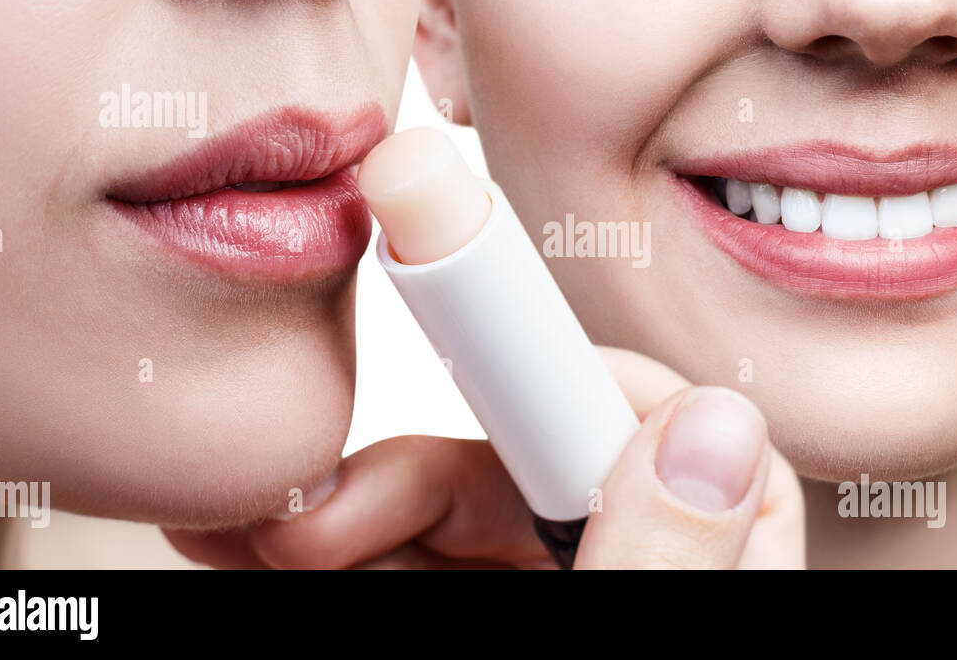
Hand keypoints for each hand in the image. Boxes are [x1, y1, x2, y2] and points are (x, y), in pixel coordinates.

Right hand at [165, 347, 803, 568]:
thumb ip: (672, 574)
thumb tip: (712, 428)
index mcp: (701, 588)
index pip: (663, 437)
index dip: (564, 375)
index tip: (462, 327)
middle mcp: (626, 585)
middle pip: (522, 481)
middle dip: (402, 475)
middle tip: (296, 506)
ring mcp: (550, 607)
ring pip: (446, 529)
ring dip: (342, 510)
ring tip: (244, 524)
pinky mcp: (490, 632)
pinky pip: (405, 576)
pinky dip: (333, 556)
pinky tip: (260, 548)